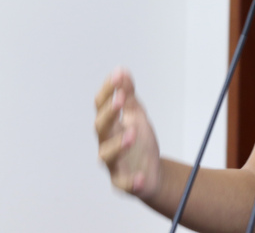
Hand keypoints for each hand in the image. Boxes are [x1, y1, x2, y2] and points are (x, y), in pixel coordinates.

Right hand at [94, 68, 160, 198]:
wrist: (152, 172)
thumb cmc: (139, 142)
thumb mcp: (136, 115)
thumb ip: (128, 95)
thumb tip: (121, 70)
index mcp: (111, 125)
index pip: (102, 106)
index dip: (108, 91)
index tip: (117, 76)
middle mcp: (107, 143)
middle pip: (101, 128)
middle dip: (109, 114)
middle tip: (119, 100)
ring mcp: (114, 164)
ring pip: (107, 155)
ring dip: (118, 144)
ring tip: (132, 133)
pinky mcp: (123, 183)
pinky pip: (123, 184)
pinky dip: (130, 181)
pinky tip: (139, 177)